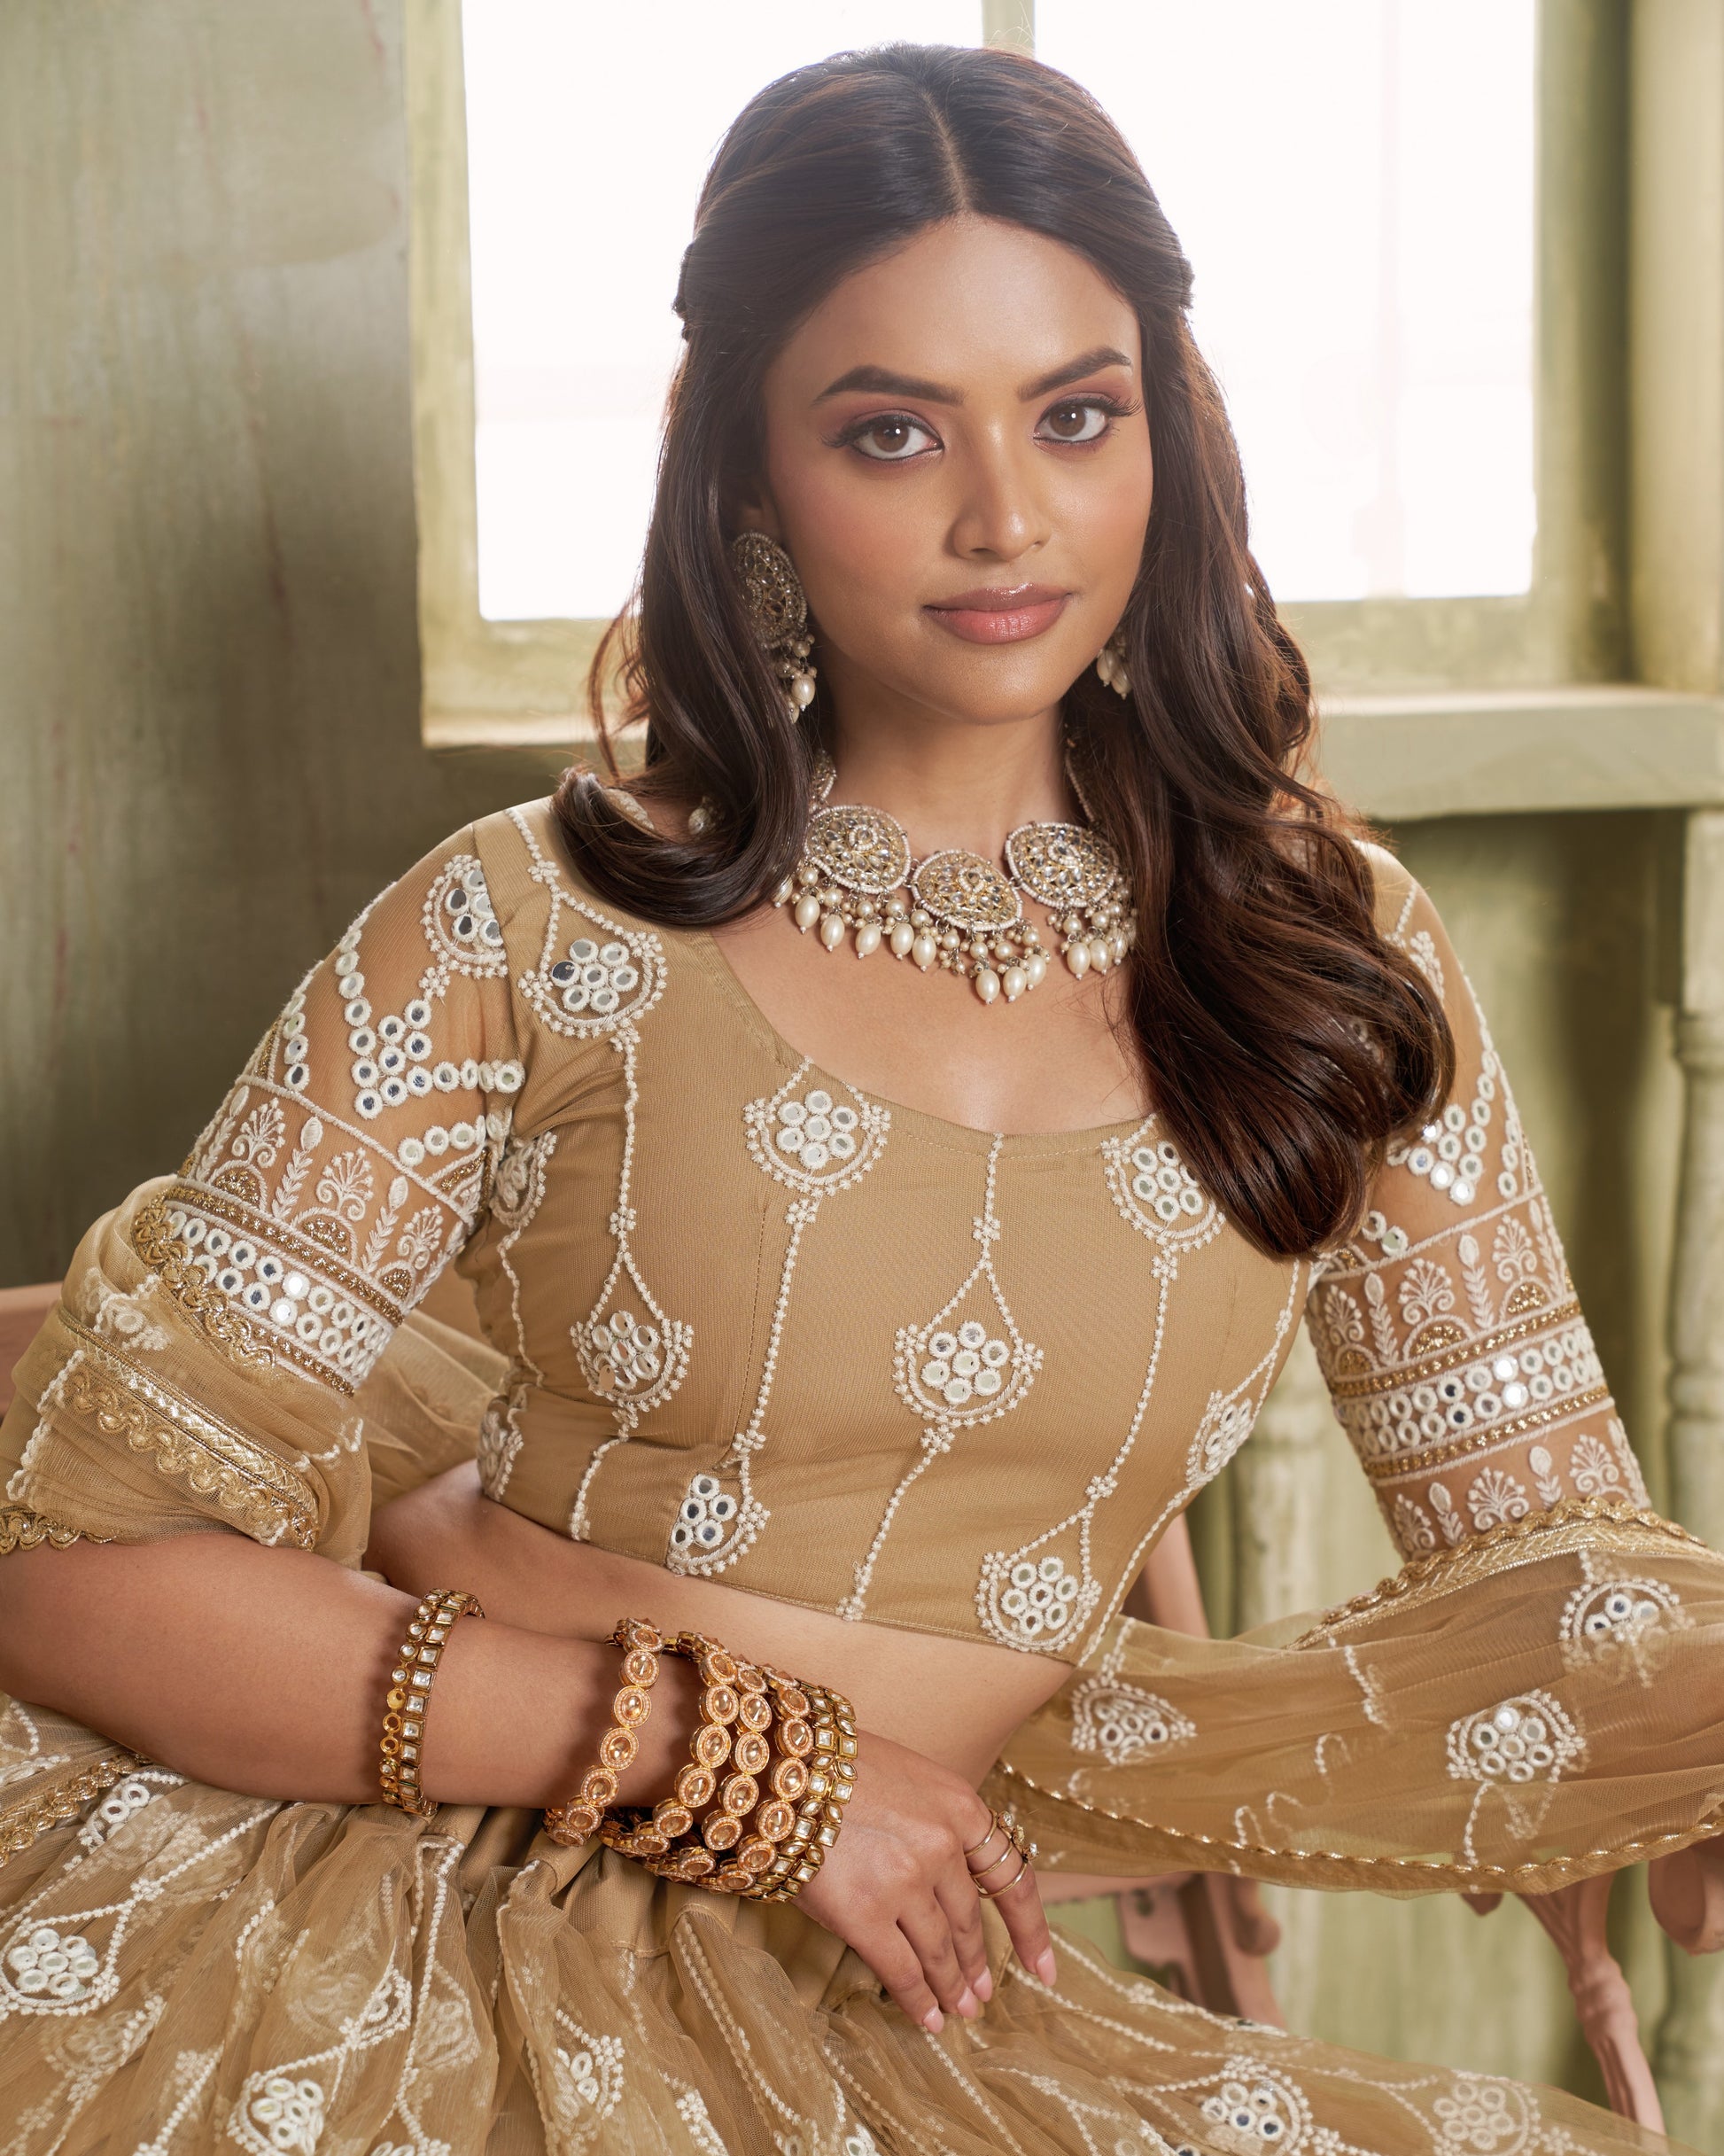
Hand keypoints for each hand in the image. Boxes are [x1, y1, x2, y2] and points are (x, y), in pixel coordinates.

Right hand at [796, 1727, 1056, 2030]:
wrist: (781, 1767)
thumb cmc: (839, 1767)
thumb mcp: (910, 1780)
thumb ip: (937, 1826)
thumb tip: (950, 1880)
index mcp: (961, 1807)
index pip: (1011, 1878)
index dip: (1030, 1929)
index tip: (1042, 1967)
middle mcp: (942, 1846)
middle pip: (970, 1922)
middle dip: (976, 1965)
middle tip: (982, 1995)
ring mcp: (906, 1883)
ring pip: (940, 1952)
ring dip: (952, 1987)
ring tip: (959, 2011)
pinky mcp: (865, 1914)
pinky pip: (902, 1971)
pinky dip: (918, 2000)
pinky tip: (928, 2018)